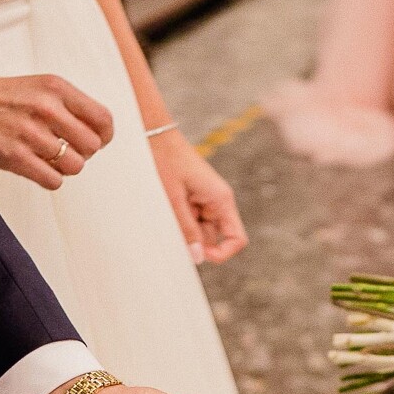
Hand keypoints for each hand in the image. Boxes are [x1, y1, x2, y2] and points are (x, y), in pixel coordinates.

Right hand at [0, 65, 114, 190]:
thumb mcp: (38, 88)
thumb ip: (68, 106)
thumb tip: (98, 133)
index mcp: (55, 88)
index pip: (103, 119)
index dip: (103, 136)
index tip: (97, 141)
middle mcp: (46, 108)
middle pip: (92, 146)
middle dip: (82, 152)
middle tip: (65, 148)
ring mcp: (31, 133)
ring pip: (75, 166)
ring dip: (64, 167)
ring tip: (47, 156)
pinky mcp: (16, 157)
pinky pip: (54, 181)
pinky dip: (49, 178)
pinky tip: (36, 166)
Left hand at [147, 131, 248, 264]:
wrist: (156, 136)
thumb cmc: (166, 161)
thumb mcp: (174, 199)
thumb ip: (187, 229)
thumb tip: (198, 257)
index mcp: (222, 200)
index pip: (237, 238)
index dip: (222, 253)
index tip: (200, 255)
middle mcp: (219, 201)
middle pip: (215, 237)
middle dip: (195, 239)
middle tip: (174, 227)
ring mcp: (208, 200)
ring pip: (201, 230)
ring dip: (185, 228)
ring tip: (169, 210)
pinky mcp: (197, 198)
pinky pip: (193, 219)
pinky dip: (181, 220)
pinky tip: (169, 207)